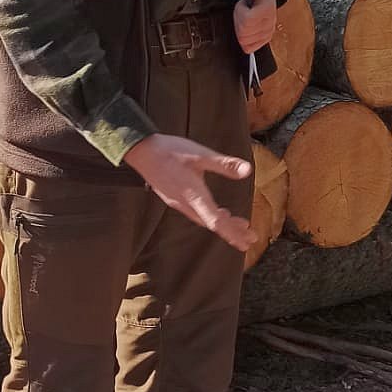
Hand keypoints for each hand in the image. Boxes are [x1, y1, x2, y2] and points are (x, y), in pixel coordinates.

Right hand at [124, 133, 252, 250]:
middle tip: (250, 239)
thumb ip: (224, 164)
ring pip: (204, 220)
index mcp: (194, 196)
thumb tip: (247, 171)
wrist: (141, 151)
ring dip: (223, 225)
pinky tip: (218, 212)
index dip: (233, 233)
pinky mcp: (174, 199)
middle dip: (233, 232)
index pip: (216, 221)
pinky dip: (211, 217)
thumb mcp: (200, 154)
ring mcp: (178, 203)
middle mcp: (185, 204)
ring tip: (240, 226)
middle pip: (212, 224)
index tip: (247, 241)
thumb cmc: (170, 151)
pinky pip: (196, 214)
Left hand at [233, 0, 278, 53]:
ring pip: (245, 42)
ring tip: (244, 16)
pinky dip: (243, 40)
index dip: (239, 11)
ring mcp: (268, 32)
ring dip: (240, 30)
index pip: (247, 21)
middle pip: (244, 34)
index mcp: (268, 9)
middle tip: (241, 10)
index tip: (243, 2)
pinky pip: (249, 48)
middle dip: (237, 22)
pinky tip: (245, 27)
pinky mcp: (265, 39)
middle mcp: (270, 23)